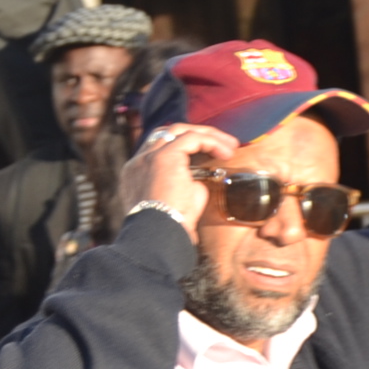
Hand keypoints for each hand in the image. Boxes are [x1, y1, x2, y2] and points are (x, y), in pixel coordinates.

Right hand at [118, 123, 237, 240]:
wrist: (158, 236)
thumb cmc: (171, 228)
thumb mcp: (179, 203)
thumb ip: (188, 186)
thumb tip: (200, 181)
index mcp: (138, 174)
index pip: (159, 148)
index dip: (184, 146)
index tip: (208, 153)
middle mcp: (139, 162)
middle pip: (167, 134)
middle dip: (197, 135)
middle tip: (224, 145)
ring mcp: (148, 157)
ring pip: (178, 131)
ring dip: (207, 135)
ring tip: (230, 146)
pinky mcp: (164, 157)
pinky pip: (191, 138)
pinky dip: (211, 141)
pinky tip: (226, 153)